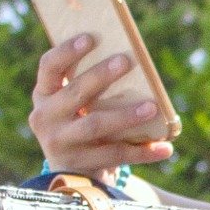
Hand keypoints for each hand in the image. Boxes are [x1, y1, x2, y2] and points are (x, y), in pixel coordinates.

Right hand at [29, 37, 175, 173]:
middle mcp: (45, 117)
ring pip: (95, 124)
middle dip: (101, 75)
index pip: (49, 67)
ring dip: (126, 115)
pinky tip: (165, 148)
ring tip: (152, 107)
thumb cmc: (80, 122)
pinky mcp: (81, 164)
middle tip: (126, 60)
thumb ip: (88, 83)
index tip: (90, 37)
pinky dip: (143, 152)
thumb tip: (128, 57)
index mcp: (44, 94)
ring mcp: (61, 143)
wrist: (71, 172)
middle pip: (75, 93)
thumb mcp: (73, 103)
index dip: (67, 51)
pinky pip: (116, 155)